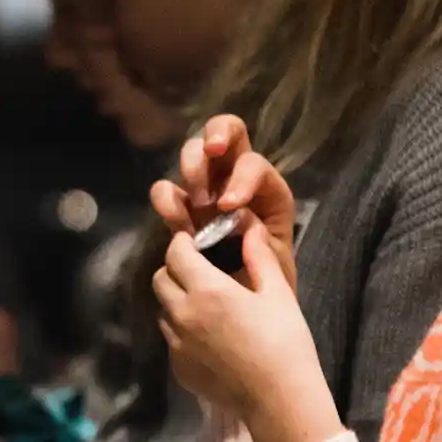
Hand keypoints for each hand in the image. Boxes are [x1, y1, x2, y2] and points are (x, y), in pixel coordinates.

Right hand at [149, 114, 298, 289]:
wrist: (247, 313)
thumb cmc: (268, 285)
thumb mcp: (275, 264)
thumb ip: (260, 237)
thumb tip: (237, 216)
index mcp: (267, 190)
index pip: (254, 164)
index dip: (241, 177)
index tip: (229, 206)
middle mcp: (236, 179)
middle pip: (224, 129)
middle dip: (215, 137)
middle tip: (210, 158)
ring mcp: (207, 190)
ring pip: (192, 151)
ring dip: (191, 169)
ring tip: (196, 206)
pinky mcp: (182, 211)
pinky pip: (166, 191)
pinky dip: (168, 202)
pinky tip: (179, 227)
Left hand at [154, 215, 340, 441]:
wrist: (279, 399)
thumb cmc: (285, 342)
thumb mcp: (278, 293)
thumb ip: (259, 257)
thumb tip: (250, 229)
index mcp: (207, 290)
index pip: (175, 254)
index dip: (182, 243)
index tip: (193, 242)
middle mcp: (183, 314)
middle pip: (161, 280)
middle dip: (175, 270)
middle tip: (198, 272)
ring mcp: (177, 344)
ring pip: (163, 311)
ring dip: (176, 302)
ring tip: (204, 306)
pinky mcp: (178, 369)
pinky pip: (172, 340)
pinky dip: (182, 332)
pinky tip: (208, 339)